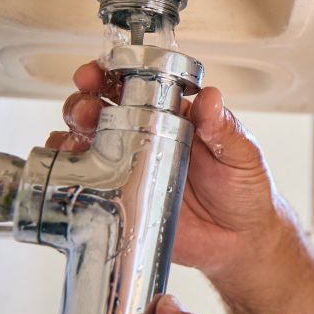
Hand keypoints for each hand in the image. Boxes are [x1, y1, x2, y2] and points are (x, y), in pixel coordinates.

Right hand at [47, 61, 301, 310]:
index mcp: (174, 117)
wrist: (241, 243)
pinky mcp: (120, 200)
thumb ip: (225, 129)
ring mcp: (129, 168)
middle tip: (87, 106)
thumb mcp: (242, 155)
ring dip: (72, 132)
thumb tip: (211, 97)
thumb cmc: (245, 192)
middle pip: (101, 109)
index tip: (102, 71)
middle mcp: (145, 137)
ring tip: (78, 137)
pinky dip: (68, 170)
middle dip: (84, 101)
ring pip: (86, 140)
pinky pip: (84, 181)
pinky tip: (70, 168)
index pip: (138, 86)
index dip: (114, 73)